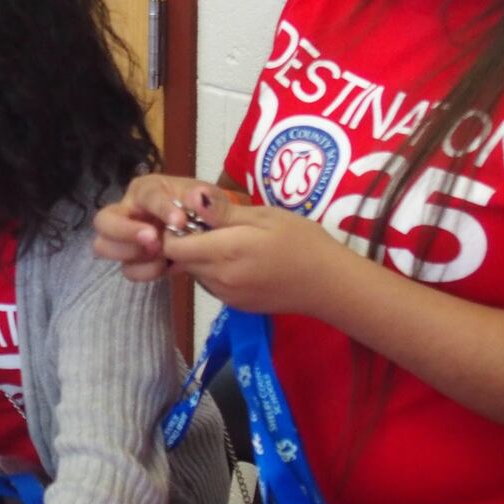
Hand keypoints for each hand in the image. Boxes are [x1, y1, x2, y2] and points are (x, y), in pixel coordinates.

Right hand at [93, 173, 230, 282]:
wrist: (211, 236)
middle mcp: (129, 210)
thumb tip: (198, 198)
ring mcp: (127, 236)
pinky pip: (127, 269)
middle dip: (125, 232)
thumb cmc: (208, 212)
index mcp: (149, 189)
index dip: (161, 209)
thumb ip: (213, 204)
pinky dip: (145, 271)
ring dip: (131, 254)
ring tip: (161, 256)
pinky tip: (166, 266)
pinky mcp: (133, 258)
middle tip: (154, 241)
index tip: (180, 222)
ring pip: (104, 246)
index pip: (147, 195)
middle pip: (104, 220)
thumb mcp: (217, 205)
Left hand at [162, 203, 349, 315]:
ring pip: (195, 273)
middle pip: (182, 260)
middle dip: (187, 242)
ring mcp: (226, 296)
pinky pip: (211, 285)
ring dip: (201, 257)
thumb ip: (223, 212)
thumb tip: (190, 198)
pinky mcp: (236, 306)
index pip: (174, 247)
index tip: (191, 215)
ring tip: (229, 240)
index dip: (175, 229)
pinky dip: (214, 271)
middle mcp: (218, 279)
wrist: (330, 284)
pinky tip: (239, 260)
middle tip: (212, 224)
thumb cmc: (301, 241)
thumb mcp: (264, 216)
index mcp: (224, 253)